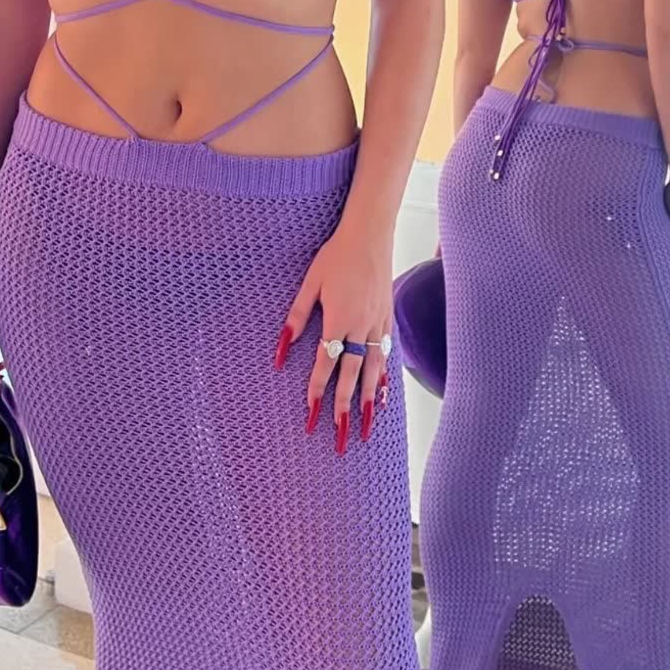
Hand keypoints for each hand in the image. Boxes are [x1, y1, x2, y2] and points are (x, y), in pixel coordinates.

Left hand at [274, 223, 392, 452]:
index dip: (317, 389)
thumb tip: (282, 349)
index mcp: (339, 318)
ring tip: (364, 427)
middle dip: (345, 407)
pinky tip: (380, 395)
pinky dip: (383, 378)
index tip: (311, 412)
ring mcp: (378, 324)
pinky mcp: (387, 319)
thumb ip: (297, 316)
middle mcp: (361, 326)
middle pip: (352, 375)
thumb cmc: (336, 255)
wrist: (371, 234)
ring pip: (373, 370)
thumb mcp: (310, 283)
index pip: (326, 363)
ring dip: (367, 401)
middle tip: (339, 435)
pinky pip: (386, 355)